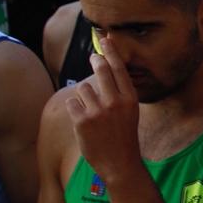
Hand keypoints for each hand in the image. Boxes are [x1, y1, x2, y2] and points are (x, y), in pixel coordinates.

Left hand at [66, 50, 144, 182]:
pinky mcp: (82, 120)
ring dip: (84, 96)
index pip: (119, 69)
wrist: (119, 164)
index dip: (111, 52)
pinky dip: (75, 109)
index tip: (105, 38)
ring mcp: (97, 111)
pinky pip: (72, 103)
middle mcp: (115, 102)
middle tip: (94, 57)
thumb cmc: (124, 137)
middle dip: (96, 61)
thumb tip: (103, 70)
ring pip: (83, 88)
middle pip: (101, 70)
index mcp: (130, 99)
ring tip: (92, 113)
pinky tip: (83, 121)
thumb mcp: (130, 113)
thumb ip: (118, 94)